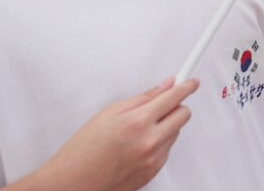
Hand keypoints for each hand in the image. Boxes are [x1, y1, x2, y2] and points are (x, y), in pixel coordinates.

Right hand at [31, 77, 198, 190]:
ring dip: (166, 126)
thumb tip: (165, 86)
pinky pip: (167, 150)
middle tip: (161, 105)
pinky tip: (137, 145)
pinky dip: (159, 143)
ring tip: (138, 130)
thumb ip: (142, 98)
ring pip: (176, 132)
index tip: (191, 82)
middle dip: (176, 106)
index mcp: (137, 122)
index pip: (174, 97)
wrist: (72, 183)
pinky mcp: (153, 172)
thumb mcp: (108, 113)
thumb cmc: (83, 150)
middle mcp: (150, 141)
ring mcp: (154, 159)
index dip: (186, 86)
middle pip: (184, 114)